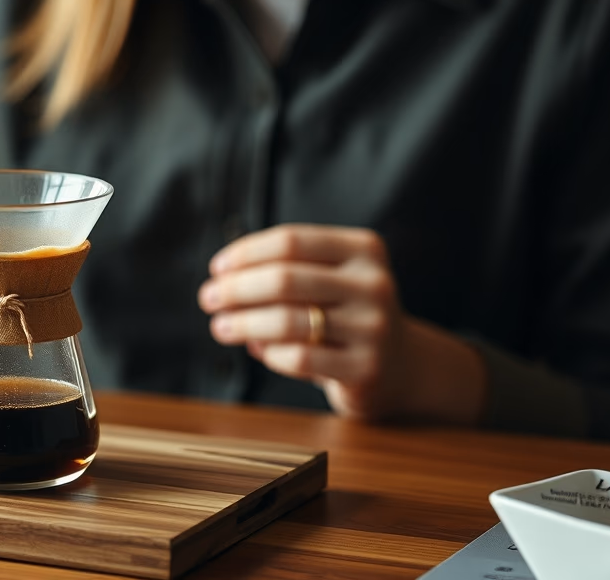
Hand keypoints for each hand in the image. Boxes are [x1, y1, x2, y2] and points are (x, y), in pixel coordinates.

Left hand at [197, 224, 485, 423]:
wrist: (401, 366)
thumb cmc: (344, 313)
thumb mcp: (326, 279)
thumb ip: (283, 270)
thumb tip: (223, 281)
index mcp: (364, 249)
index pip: (290, 241)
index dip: (245, 253)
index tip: (216, 269)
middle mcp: (374, 284)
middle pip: (284, 279)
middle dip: (235, 289)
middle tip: (207, 299)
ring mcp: (374, 328)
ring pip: (286, 321)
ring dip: (242, 324)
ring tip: (220, 327)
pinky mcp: (365, 369)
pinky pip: (298, 358)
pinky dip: (269, 354)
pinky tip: (259, 350)